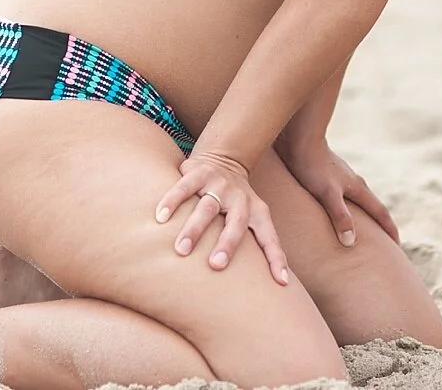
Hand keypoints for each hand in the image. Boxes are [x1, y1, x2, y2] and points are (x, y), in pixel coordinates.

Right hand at [155, 151, 290, 285]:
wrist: (223, 159)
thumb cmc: (236, 202)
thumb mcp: (252, 216)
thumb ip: (254, 243)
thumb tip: (274, 283)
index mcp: (256, 211)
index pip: (269, 237)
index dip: (276, 259)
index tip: (281, 282)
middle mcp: (240, 198)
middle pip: (236, 223)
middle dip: (227, 244)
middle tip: (215, 265)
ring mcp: (219, 184)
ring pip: (207, 208)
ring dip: (194, 229)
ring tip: (181, 250)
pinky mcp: (199, 172)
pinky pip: (184, 188)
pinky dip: (172, 202)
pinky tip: (160, 217)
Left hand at [276, 139, 399, 248]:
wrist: (299, 138)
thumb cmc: (312, 166)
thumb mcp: (327, 193)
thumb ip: (340, 216)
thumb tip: (351, 242)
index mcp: (358, 188)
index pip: (380, 212)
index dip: (389, 230)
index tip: (397, 247)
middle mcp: (354, 183)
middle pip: (372, 207)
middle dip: (380, 226)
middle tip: (383, 245)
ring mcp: (341, 179)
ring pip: (357, 202)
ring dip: (363, 217)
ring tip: (360, 233)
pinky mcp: (328, 176)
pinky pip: (343, 198)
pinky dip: (346, 210)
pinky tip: (335, 214)